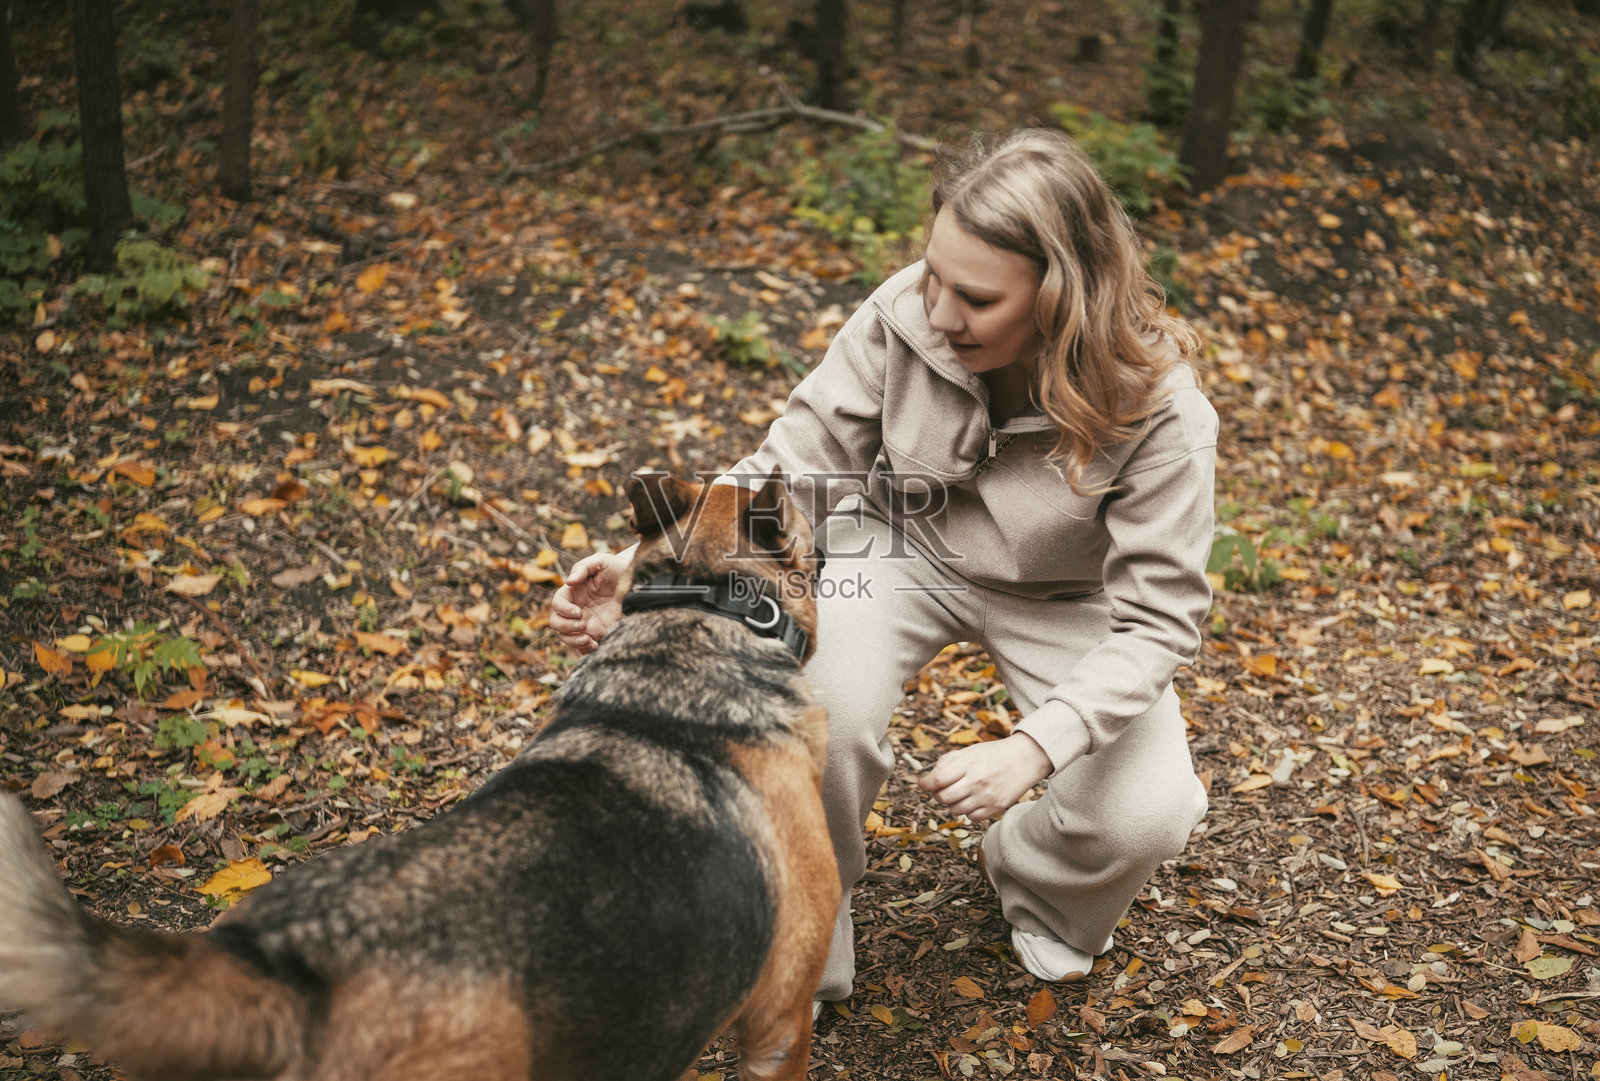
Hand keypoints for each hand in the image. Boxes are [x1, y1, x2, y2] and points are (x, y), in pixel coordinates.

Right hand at [548, 552, 629, 652]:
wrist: (633, 580)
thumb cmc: (613, 567)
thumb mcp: (599, 561)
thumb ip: (582, 567)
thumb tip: (569, 581)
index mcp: (571, 593)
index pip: (557, 604)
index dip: (564, 611)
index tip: (579, 612)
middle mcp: (574, 608)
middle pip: (556, 623)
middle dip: (566, 627)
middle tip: (583, 625)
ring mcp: (583, 622)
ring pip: (566, 637)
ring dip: (574, 641)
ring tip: (589, 640)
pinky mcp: (595, 632)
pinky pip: (583, 646)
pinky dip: (585, 649)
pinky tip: (595, 645)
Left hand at [919, 733, 1052, 821]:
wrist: (1026, 759)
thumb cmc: (995, 753)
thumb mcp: (971, 750)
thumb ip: (948, 761)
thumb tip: (930, 777)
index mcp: (969, 764)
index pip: (938, 779)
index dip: (926, 783)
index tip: (924, 783)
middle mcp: (977, 781)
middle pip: (943, 797)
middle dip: (937, 794)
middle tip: (941, 788)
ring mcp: (987, 797)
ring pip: (955, 810)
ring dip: (952, 803)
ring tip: (960, 792)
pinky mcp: (996, 808)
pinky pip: (971, 817)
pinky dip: (968, 811)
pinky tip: (973, 799)